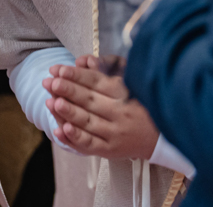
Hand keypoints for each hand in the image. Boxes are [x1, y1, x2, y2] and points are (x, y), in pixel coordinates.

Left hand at [43, 54, 158, 159]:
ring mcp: (115, 133)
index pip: (97, 82)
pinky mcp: (111, 150)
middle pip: (90, 100)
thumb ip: (107, 72)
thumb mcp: (130, 84)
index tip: (59, 70)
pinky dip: (74, 138)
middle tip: (50, 82)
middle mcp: (120, 113)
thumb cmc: (140, 105)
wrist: (163, 138)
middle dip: (67, 90)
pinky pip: (90, 145)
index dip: (77, 75)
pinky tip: (60, 130)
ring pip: (88, 122)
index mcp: (124, 93)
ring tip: (51, 102)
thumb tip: (84, 61)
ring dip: (68, 112)